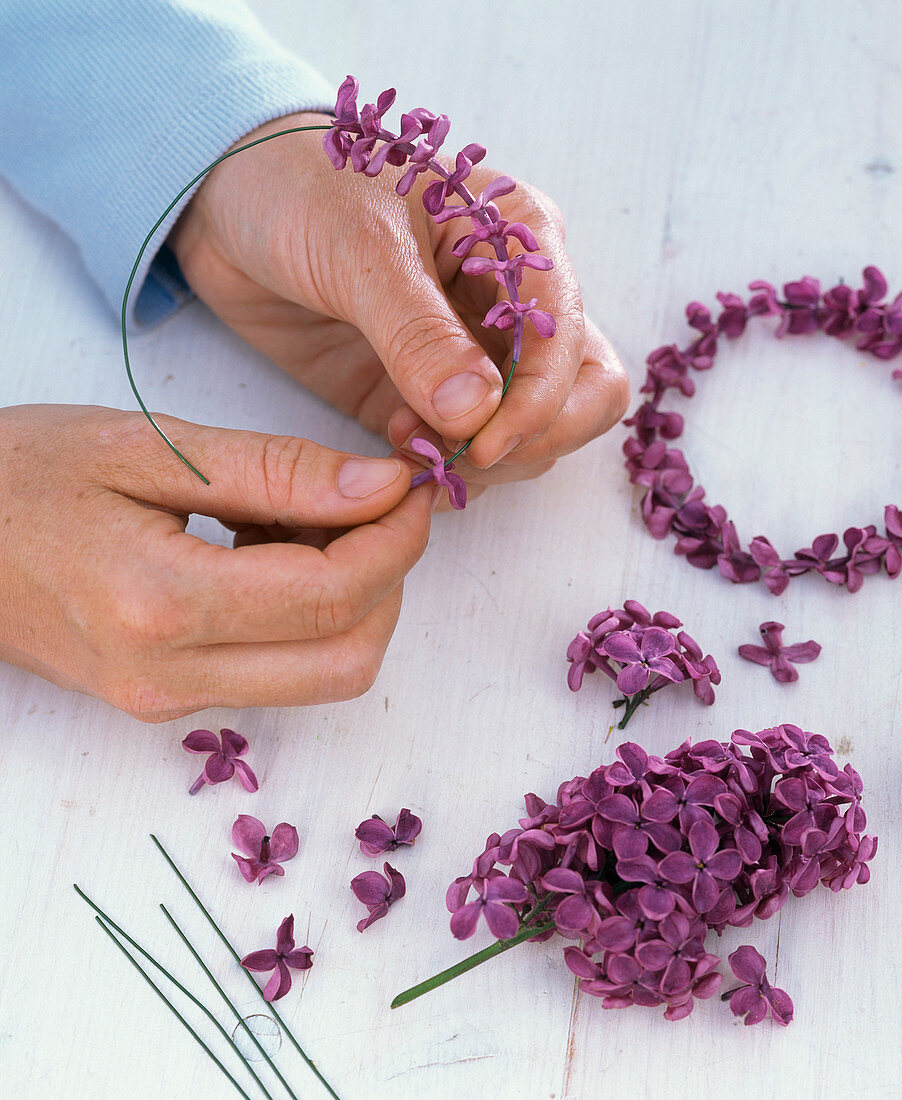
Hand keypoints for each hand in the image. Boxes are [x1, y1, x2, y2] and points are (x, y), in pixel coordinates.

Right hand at [0, 404, 432, 719]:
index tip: (412, 487)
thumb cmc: (20, 477)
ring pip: (322, 675)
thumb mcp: (147, 450)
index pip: (332, 596)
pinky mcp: (164, 702)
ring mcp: (165, 701)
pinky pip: (277, 671)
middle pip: (346, 658)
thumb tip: (382, 486)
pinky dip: (307, 618)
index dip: (396, 541)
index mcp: (159, 604)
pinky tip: (270, 551)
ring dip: (351, 601)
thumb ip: (275, 471)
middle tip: (374, 504)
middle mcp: (168, 677)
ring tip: (306, 520)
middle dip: (389, 580)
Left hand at [168, 113, 628, 499]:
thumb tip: (478, 411)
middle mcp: (510, 304)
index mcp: (520, 244)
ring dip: (483, 461)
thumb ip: (418, 332)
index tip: (482, 443)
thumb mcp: (360, 247)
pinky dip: (442, 468)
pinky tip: (396, 451)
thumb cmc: (299, 187)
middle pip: (577, 401)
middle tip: (461, 457)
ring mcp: (468, 354)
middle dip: (530, 442)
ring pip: (526, 435)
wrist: (224, 201)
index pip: (576, 351)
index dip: (541, 407)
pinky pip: (460, 450)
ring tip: (411, 443)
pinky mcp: (420, 393)